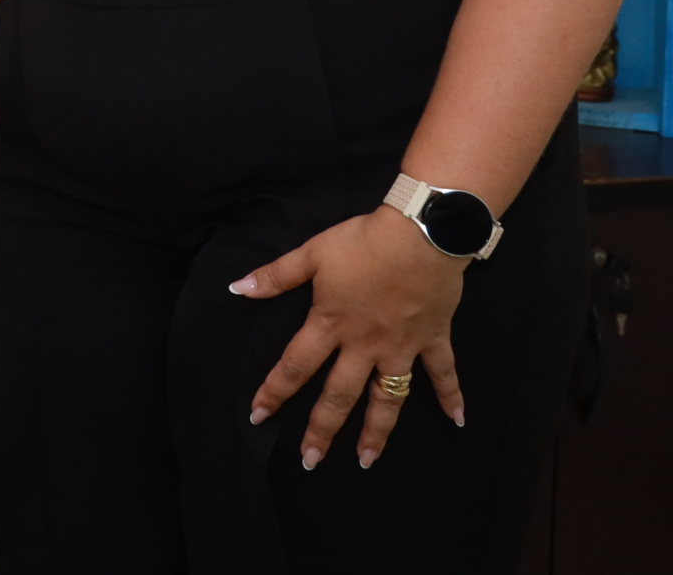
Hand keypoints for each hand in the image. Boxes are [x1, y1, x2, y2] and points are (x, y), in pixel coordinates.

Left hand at [233, 206, 467, 468]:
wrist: (420, 234)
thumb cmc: (362, 242)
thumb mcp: (312, 253)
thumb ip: (276, 275)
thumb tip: (237, 288)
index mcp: (330, 324)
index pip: (295, 366)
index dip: (274, 392)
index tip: (257, 416)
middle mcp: (364, 345)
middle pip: (339, 395)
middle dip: (322, 430)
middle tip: (310, 461)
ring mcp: (401, 347)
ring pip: (388, 398)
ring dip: (377, 432)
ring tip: (366, 461)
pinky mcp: (432, 339)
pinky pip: (443, 374)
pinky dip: (452, 397)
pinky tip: (458, 422)